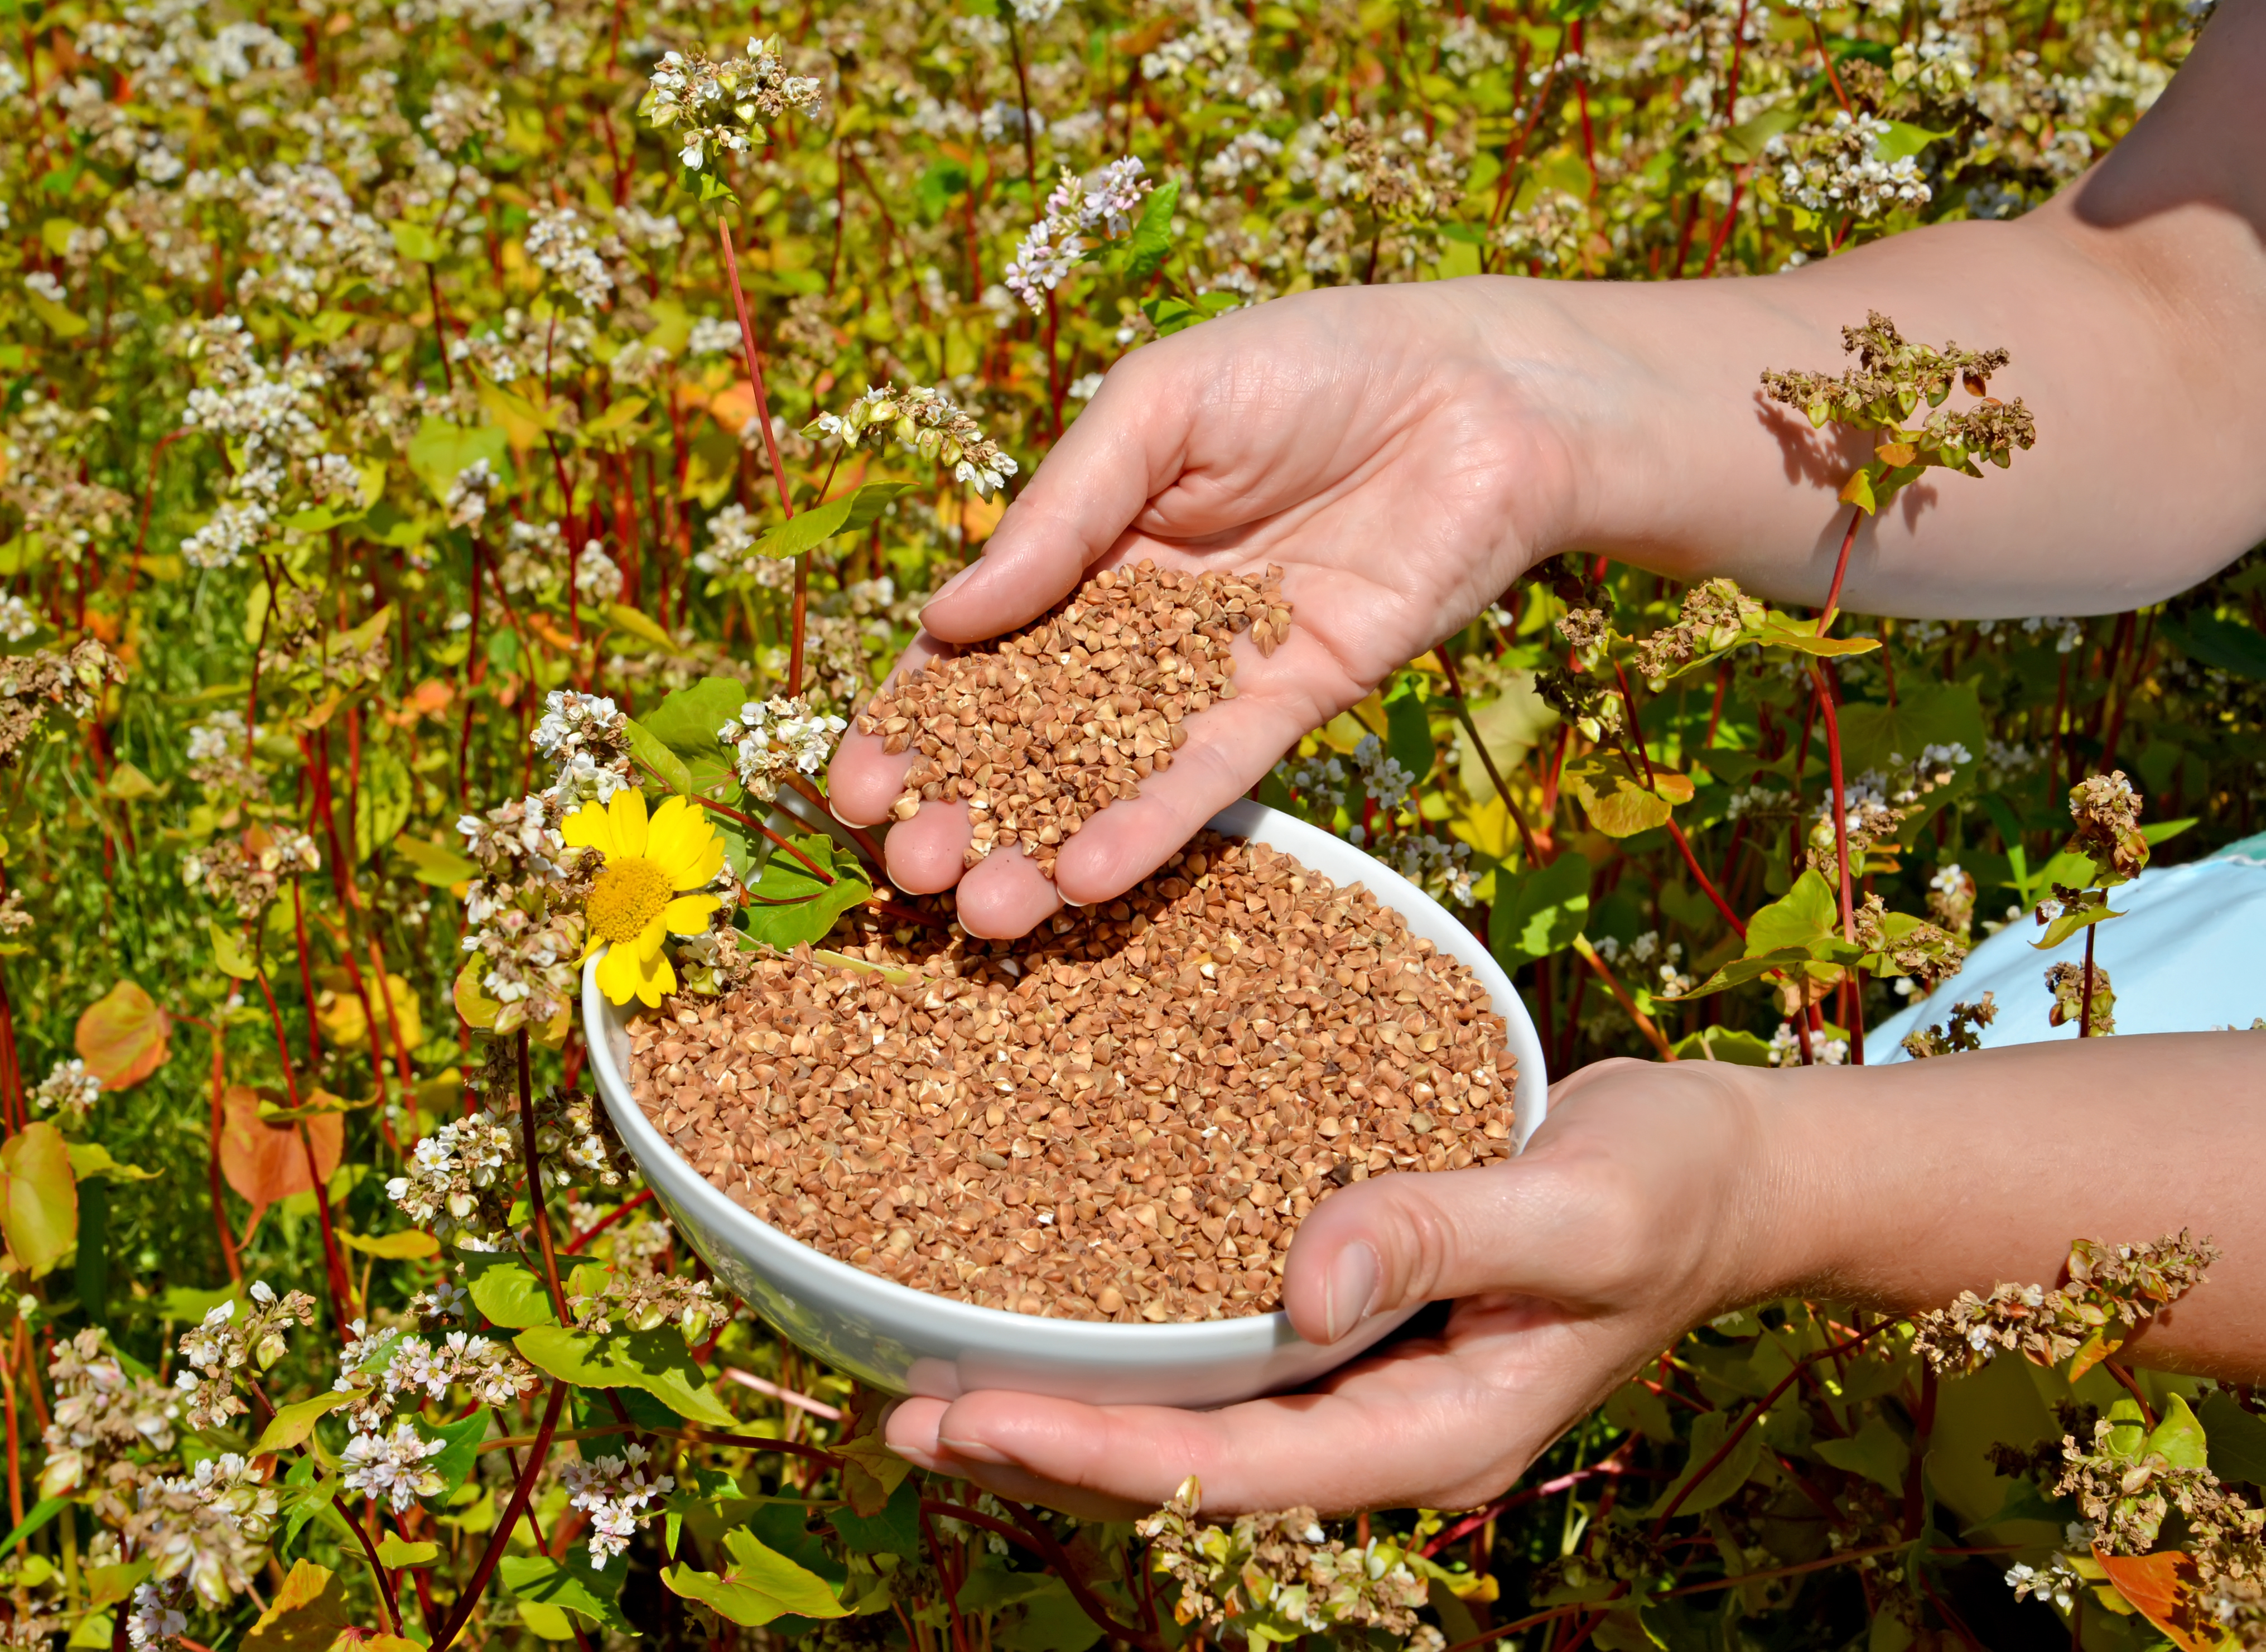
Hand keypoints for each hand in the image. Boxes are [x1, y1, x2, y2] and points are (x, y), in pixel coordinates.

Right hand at [826, 281, 1605, 938]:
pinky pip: (1213, 778)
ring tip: (983, 911)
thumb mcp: (1157, 409)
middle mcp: (1136, 621)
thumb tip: (945, 618)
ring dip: (1042, 841)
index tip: (855, 789)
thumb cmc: (1310, 361)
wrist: (1482, 388)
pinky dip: (1153, 829)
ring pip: (1110, 772)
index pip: (974, 648)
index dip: (912, 718)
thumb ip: (1059, 515)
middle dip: (963, 804)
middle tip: (909, 871)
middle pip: (1028, 730)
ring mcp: (1211, 668)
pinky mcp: (1294, 701)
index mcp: (1083, 545)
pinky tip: (1088, 879)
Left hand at [880, 1057, 1792, 1518]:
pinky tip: (1058, 1302)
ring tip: (937, 1382)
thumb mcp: (1579, 1205)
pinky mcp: (1367, 1323)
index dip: (1100, 1454)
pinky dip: (1138, 1345)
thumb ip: (1441, 1232)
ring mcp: (1376, 1382)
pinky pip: (1233, 1357)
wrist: (1732, 1168)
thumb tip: (1303, 1286)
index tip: (977, 1421)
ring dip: (1075, 1406)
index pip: (1238, 1468)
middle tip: (903, 1416)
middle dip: (1050, 1449)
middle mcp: (1390, 1424)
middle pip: (1194, 1467)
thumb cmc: (1673, 1183)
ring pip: (1200, 1422)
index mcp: (1439, 1430)